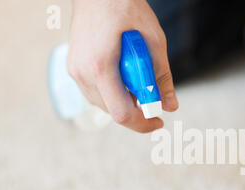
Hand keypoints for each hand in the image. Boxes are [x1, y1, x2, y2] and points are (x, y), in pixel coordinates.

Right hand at [68, 0, 177, 132]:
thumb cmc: (124, 6)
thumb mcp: (153, 40)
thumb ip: (162, 76)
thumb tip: (170, 105)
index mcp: (100, 67)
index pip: (121, 113)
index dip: (142, 123)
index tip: (158, 121)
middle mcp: (82, 73)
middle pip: (113, 112)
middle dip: (136, 111)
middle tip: (153, 95)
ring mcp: (75, 71)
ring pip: (104, 104)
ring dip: (125, 101)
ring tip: (138, 77)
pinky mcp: (74, 68)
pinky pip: (96, 93)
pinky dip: (113, 92)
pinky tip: (124, 75)